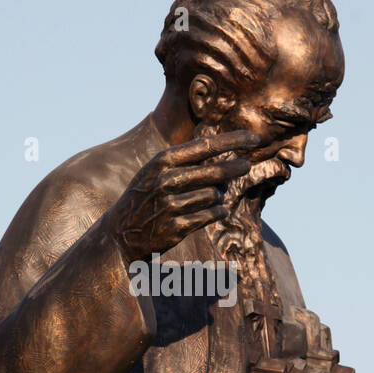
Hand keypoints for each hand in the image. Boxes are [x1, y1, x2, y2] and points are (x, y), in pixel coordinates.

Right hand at [108, 129, 260, 261]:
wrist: (119, 233)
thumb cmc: (145, 197)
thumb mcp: (155, 171)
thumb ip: (184, 160)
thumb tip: (223, 151)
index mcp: (161, 162)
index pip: (205, 146)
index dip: (232, 141)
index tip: (253, 139)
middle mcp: (166, 181)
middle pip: (214, 171)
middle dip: (234, 168)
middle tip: (246, 165)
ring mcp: (170, 205)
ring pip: (214, 195)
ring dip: (219, 196)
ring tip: (212, 196)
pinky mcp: (176, 227)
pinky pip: (211, 215)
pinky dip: (218, 211)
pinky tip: (217, 210)